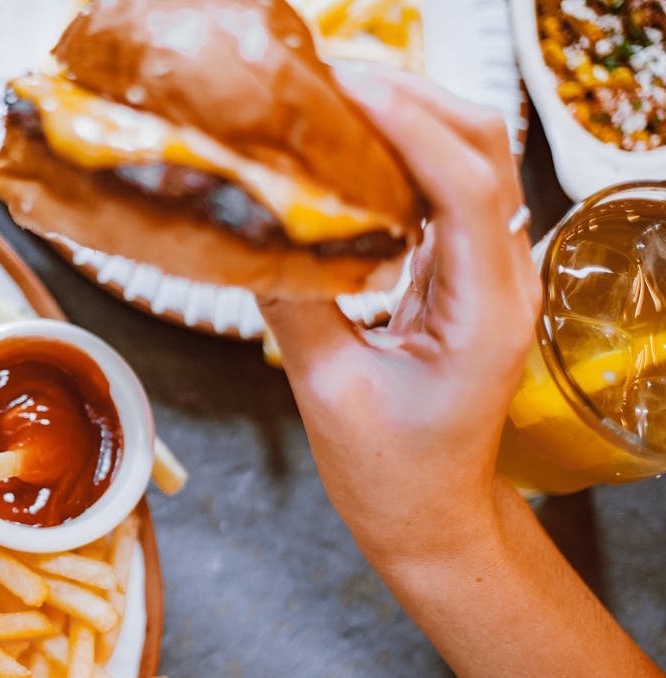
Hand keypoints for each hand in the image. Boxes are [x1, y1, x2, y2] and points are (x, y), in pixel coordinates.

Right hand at [259, 67, 538, 571]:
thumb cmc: (391, 476)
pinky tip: (346, 153)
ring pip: (469, 160)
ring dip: (408, 119)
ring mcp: (490, 275)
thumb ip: (294, 304)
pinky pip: (444, 192)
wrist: (431, 518)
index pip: (466, 185)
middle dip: (412, 99)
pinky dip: (401, 157)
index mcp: (485, 312)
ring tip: (331, 103)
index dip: (408, 125)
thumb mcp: (328, 393)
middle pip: (483, 147)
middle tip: (327, 83)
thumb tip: (250, 232)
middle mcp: (503, 280)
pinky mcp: (463, 278)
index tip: (343, 91)